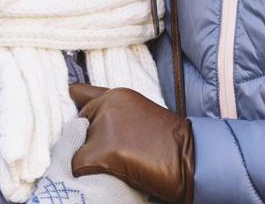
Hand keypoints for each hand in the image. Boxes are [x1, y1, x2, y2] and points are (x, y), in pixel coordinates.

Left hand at [69, 83, 194, 203]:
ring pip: (76, 149)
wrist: (193, 160)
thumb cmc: (168, 141)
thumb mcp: (137, 112)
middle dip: (88, 142)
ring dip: (91, 160)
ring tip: (121, 162)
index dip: (86, 122)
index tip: (91, 131)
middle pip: (76, 130)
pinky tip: (115, 172)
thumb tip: (71, 91)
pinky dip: (90, 174)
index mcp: (116, 95)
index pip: (80, 100)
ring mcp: (105, 128)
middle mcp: (108, 106)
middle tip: (118, 152)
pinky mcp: (103, 152)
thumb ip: (105, 104)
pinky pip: (78, 166)